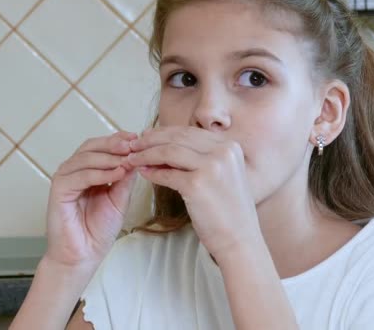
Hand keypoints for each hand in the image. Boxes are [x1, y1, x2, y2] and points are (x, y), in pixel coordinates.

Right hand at [44, 131, 137, 268]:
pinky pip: (80, 176)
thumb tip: (136, 156)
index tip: (137, 138)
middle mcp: (73, 171)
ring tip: (128, 160)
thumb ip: (124, 178)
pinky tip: (117, 174)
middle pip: (91, 147)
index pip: (100, 147)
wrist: (84, 255)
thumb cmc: (98, 230)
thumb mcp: (119, 198)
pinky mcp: (58, 190)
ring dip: (108, 157)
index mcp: (86, 170)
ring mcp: (64, 179)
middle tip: (133, 144)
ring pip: (85, 158)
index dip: (117, 140)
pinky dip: (99, 173)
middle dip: (113, 144)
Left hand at [125, 126, 260, 257]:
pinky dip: (152, 173)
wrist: (241, 240)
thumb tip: (167, 147)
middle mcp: (223, 152)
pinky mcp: (197, 185)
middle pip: (178, 137)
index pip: (190, 132)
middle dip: (151, 139)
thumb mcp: (223, 175)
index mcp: (230, 146)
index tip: (147, 136)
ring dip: (146, 154)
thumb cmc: (230, 212)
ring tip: (132, 158)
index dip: (164, 132)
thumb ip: (202, 159)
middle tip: (133, 144)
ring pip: (169, 151)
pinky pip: (167, 174)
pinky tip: (143, 173)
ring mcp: (211, 167)